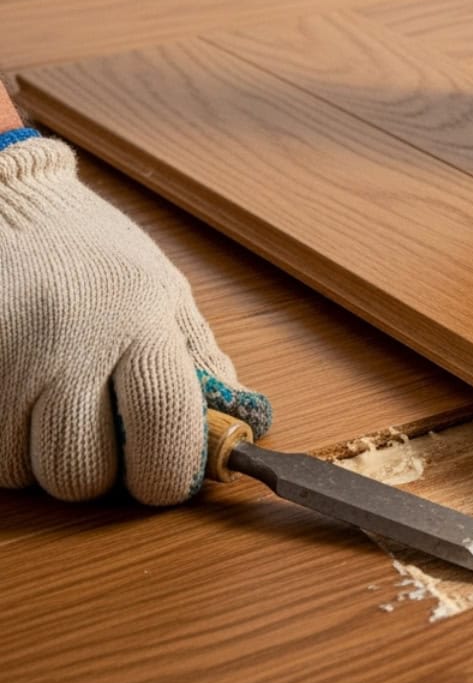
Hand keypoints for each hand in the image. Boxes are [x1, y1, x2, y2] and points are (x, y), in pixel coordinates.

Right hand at [0, 135, 271, 504]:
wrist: (6, 207)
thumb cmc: (95, 257)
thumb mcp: (165, 295)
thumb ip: (200, 364)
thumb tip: (239, 430)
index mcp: (138, 321)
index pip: (163, 426)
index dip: (168, 474)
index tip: (167, 475)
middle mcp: (67, 342)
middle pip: (81, 471)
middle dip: (100, 474)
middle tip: (105, 442)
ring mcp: (4, 357)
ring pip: (25, 471)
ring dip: (45, 462)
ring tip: (57, 415)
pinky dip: (8, 447)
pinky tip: (22, 410)